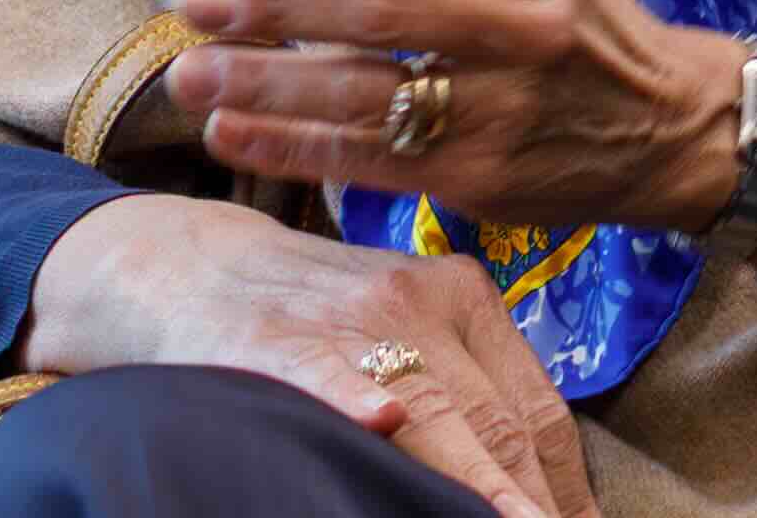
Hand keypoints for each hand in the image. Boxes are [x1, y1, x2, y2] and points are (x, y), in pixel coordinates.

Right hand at [26, 194, 597, 517]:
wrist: (190, 262)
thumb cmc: (311, 314)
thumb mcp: (405, 328)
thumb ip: (469, 389)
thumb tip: (539, 485)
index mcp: (464, 298)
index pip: (538, 412)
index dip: (566, 489)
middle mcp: (423, 301)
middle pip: (499, 424)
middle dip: (533, 503)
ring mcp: (351, 320)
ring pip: (434, 412)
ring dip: (478, 484)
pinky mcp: (278, 340)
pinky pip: (326, 375)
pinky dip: (354, 398)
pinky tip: (380, 423)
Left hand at [176, 0, 744, 242]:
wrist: (666, 125)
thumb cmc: (572, 8)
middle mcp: (515, 27)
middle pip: (387, 16)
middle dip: (283, 9)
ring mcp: (498, 111)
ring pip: (371, 97)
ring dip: (272, 88)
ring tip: (192, 75)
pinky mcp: (479, 179)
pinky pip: (374, 164)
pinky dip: (298, 151)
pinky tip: (234, 135)